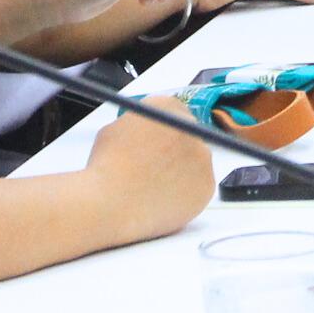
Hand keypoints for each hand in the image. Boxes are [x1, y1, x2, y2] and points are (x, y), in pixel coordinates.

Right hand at [84, 97, 214, 233]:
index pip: (172, 112)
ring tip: (153, 189)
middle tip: (157, 168)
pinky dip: (186, 195)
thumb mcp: (114, 130)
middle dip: (175, 150)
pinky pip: (199, 187)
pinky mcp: (207, 184)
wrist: (110, 204)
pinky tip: (163, 201)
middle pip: (188, 135)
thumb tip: (144, 131)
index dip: (162, 131)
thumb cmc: (106, 170)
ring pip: (196, 163)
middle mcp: (190, 127)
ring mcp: (202, 156)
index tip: (156, 144)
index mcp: (166, 108)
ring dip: (181, 172)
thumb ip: (137, 125)